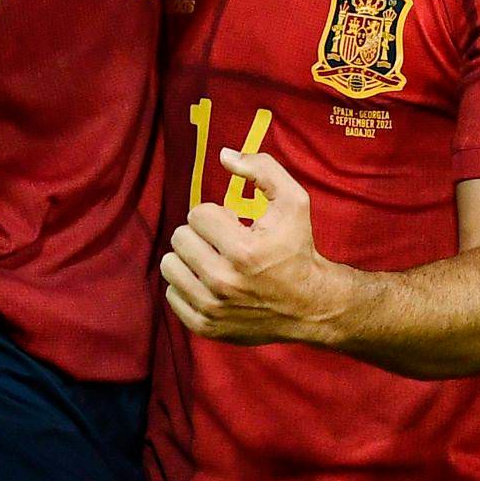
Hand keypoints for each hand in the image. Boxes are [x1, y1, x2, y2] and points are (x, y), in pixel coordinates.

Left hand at [160, 148, 337, 346]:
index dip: (216, 215)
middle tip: (223, 243)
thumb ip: (262, 169)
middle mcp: (223, 281)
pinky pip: (171, 294)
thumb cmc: (298, 249)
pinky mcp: (205, 326)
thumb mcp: (293, 202)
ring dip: (189, 258)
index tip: (234, 225)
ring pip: (170, 266)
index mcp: (243, 250)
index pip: (197, 215)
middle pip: (179, 238)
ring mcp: (212, 307)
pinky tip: (210, 283)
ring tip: (213, 260)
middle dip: (201, 235)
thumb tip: (224, 154)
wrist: (310, 305)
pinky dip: (187, 285)